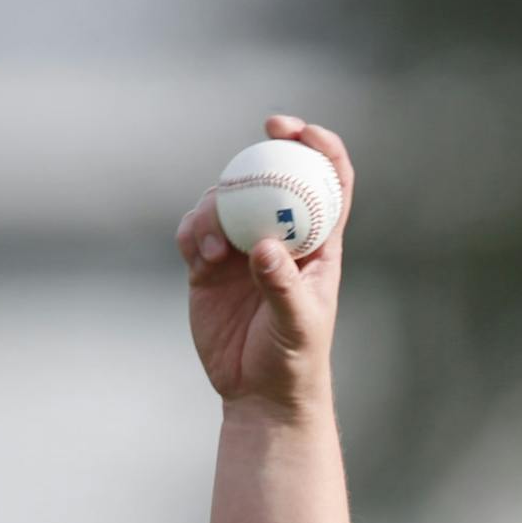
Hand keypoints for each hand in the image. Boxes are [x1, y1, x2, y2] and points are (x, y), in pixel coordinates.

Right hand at [177, 114, 356, 417]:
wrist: (258, 392)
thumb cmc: (294, 359)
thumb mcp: (298, 325)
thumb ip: (283, 287)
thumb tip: (267, 249)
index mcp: (319, 245)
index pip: (328, 185)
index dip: (319, 148)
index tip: (299, 129)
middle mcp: (280, 238)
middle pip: (271, 177)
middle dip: (264, 148)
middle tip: (260, 135)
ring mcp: (242, 248)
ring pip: (226, 200)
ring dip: (216, 208)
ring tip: (214, 251)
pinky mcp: (208, 265)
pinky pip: (195, 230)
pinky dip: (193, 232)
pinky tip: (199, 257)